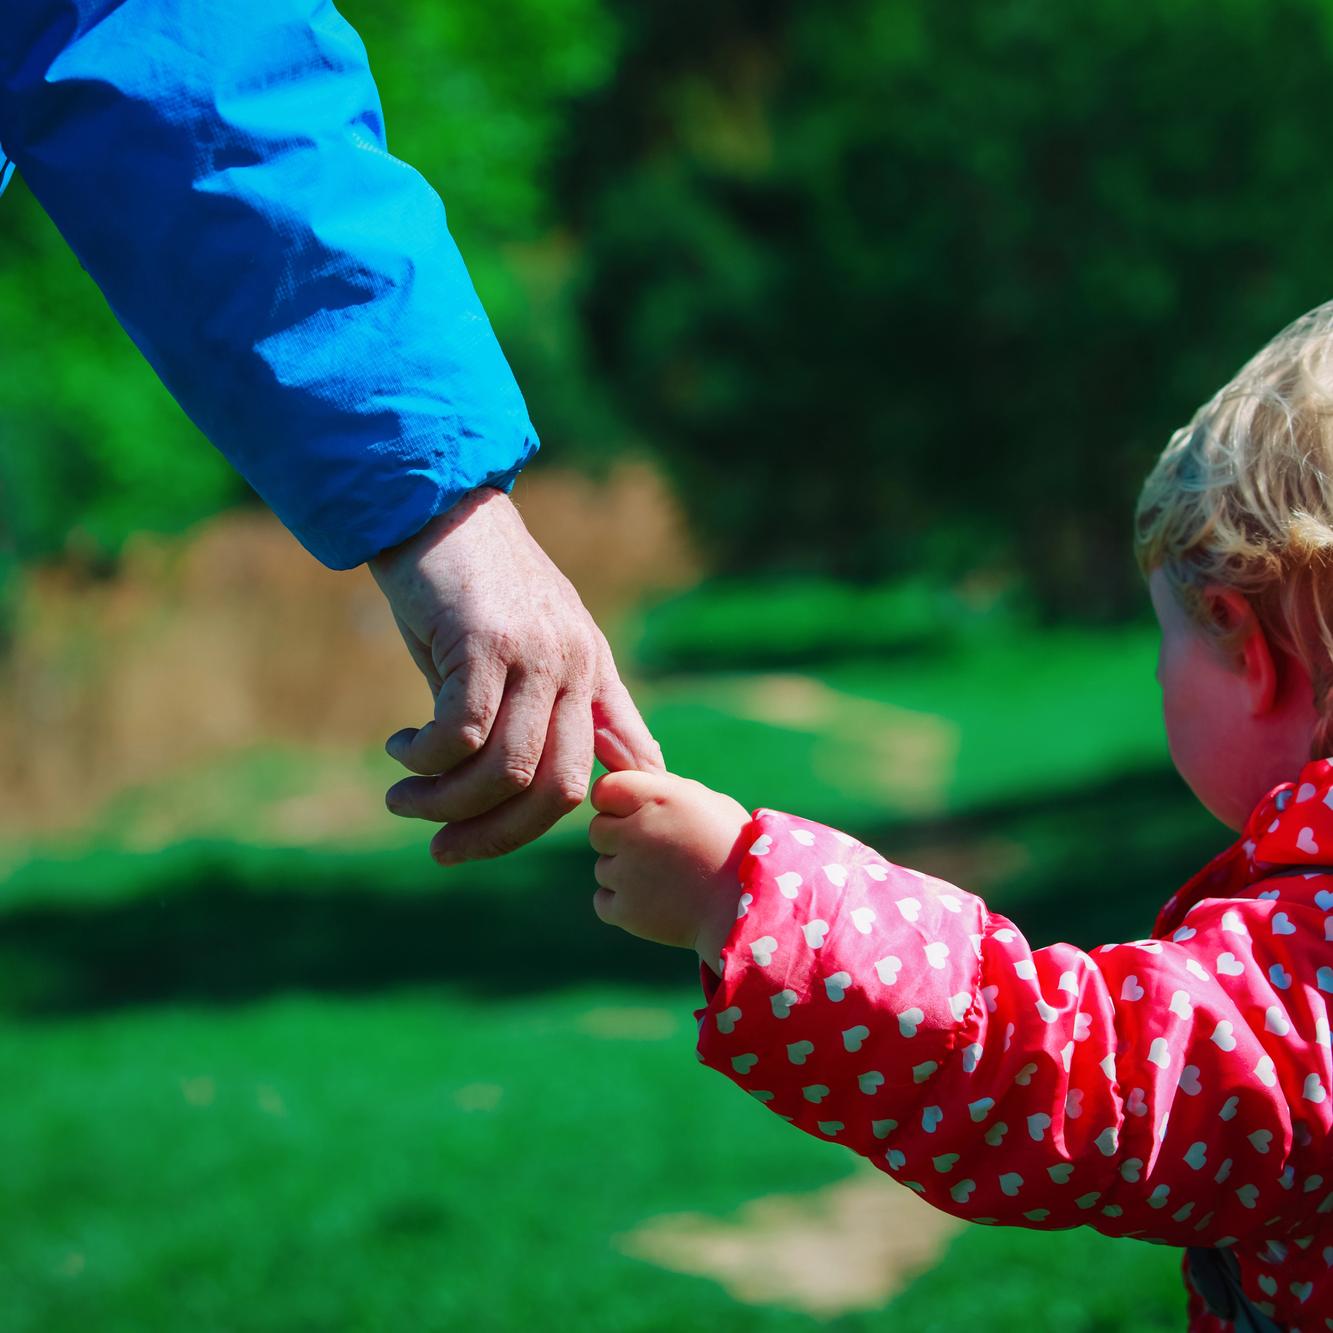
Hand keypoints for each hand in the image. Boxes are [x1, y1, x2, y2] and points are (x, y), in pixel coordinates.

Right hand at [369, 487, 662, 861]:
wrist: (435, 504)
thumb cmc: (475, 587)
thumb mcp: (528, 650)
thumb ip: (559, 710)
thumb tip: (593, 787)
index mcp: (593, 672)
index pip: (609, 769)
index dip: (568, 820)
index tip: (506, 840)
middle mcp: (576, 666)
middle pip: (557, 789)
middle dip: (497, 836)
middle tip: (443, 849)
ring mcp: (535, 654)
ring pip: (507, 770)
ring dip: (447, 803)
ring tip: (405, 798)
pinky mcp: (484, 641)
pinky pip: (461, 734)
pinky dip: (425, 760)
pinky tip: (401, 749)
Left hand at [588, 770, 749, 970]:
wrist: (748, 907)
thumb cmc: (733, 849)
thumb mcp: (707, 802)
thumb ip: (665, 788)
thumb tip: (637, 779)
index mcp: (656, 798)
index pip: (604, 788)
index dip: (617, 801)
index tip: (637, 814)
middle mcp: (635, 831)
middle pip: (598, 829)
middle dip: (619, 838)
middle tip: (656, 851)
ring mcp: (626, 873)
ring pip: (603, 867)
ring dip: (624, 872)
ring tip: (666, 879)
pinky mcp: (624, 910)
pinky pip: (603, 901)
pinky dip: (622, 903)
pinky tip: (654, 900)